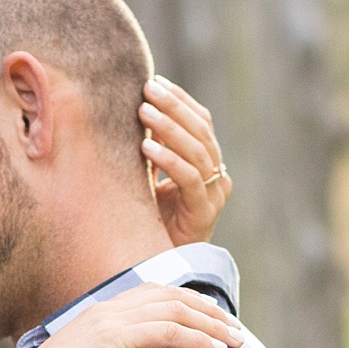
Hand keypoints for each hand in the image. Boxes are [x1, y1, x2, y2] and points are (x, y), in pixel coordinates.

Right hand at [0, 284, 243, 347]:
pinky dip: (195, 339)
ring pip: (174, 311)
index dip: (192, 303)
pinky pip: (164, 331)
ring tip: (236, 343)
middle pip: (172, 297)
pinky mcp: (111, 338)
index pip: (157, 294)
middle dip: (209, 312)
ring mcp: (109, 320)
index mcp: (102, 313)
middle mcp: (107, 309)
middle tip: (237, 332)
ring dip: (211, 325)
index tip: (217, 320)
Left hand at [141, 76, 230, 246]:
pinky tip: (146, 147)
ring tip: (142, 111)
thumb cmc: (152, 220)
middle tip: (147, 88)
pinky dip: (168, 160)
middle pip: (201, 131)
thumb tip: (131, 112)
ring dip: (169, 128)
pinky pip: (190, 179)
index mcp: (209, 164)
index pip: (202, 122)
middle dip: (174, 107)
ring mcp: (214, 195)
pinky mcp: (204, 213)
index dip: (181, 101)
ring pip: (198, 151)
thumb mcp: (151, 178)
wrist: (162, 265)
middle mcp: (217, 176)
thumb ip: (151, 150)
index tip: (157, 82)